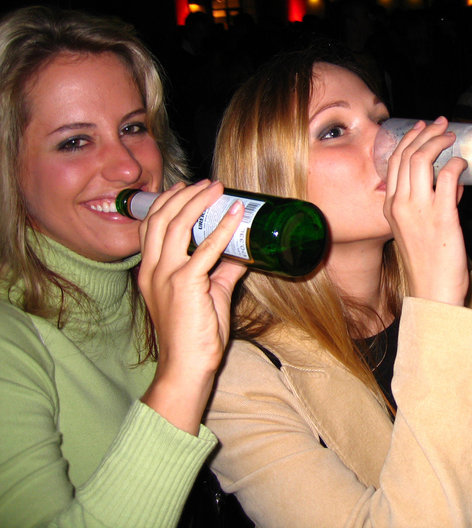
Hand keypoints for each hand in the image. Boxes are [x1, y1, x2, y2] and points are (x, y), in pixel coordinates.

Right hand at [137, 180, 246, 432]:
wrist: (187, 367)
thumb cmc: (195, 335)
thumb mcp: (208, 294)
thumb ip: (221, 271)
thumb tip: (241, 252)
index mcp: (150, 271)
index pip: (151, 226)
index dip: (168, 202)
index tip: (187, 188)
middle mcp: (152, 269)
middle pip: (161, 219)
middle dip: (184, 195)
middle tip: (208, 184)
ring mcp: (166, 275)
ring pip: (176, 226)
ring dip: (199, 203)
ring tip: (217, 188)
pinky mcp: (185, 284)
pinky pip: (206, 248)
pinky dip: (222, 228)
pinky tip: (235, 214)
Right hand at [383, 117, 469, 305]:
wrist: (432, 294)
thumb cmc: (428, 266)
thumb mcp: (416, 230)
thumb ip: (430, 204)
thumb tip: (453, 181)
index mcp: (390, 207)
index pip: (394, 162)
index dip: (409, 139)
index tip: (422, 127)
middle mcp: (399, 205)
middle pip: (408, 155)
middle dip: (426, 133)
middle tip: (442, 125)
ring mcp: (419, 210)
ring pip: (422, 160)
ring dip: (439, 142)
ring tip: (452, 137)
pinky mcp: (442, 217)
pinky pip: (447, 178)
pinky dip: (455, 164)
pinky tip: (463, 163)